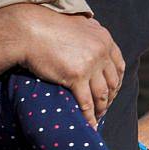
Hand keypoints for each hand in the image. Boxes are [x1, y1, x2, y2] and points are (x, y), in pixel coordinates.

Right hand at [20, 10, 124, 128]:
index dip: (117, 82)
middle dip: (110, 98)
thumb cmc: (47, 27)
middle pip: (113, 82)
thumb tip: (94, 39)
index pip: (119, 65)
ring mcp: (90, 64)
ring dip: (101, 109)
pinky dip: (89, 116)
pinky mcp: (76, 76)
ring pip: (101, 94)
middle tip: (104, 108)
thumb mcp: (77, 25)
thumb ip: (90, 34)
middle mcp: (101, 51)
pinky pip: (86, 102)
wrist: (29, 30)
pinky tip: (88, 124)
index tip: (112, 92)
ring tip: (97, 117)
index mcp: (104, 39)